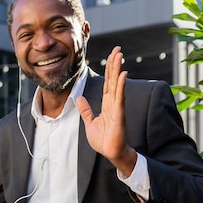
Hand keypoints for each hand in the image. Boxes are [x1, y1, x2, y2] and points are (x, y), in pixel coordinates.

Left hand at [76, 46, 136, 175]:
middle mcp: (113, 102)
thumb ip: (85, 110)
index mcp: (106, 104)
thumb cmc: (103, 140)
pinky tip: (123, 74)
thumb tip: (79, 98)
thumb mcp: (90, 123)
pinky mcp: (119, 114)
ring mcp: (117, 107)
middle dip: (115, 63)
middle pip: (113, 79)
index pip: (107, 82)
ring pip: (117, 84)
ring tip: (120, 55)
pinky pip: (120, 97)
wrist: (111, 153)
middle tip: (118, 48)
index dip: (109, 69)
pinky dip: (121, 85)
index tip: (112, 56)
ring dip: (118, 69)